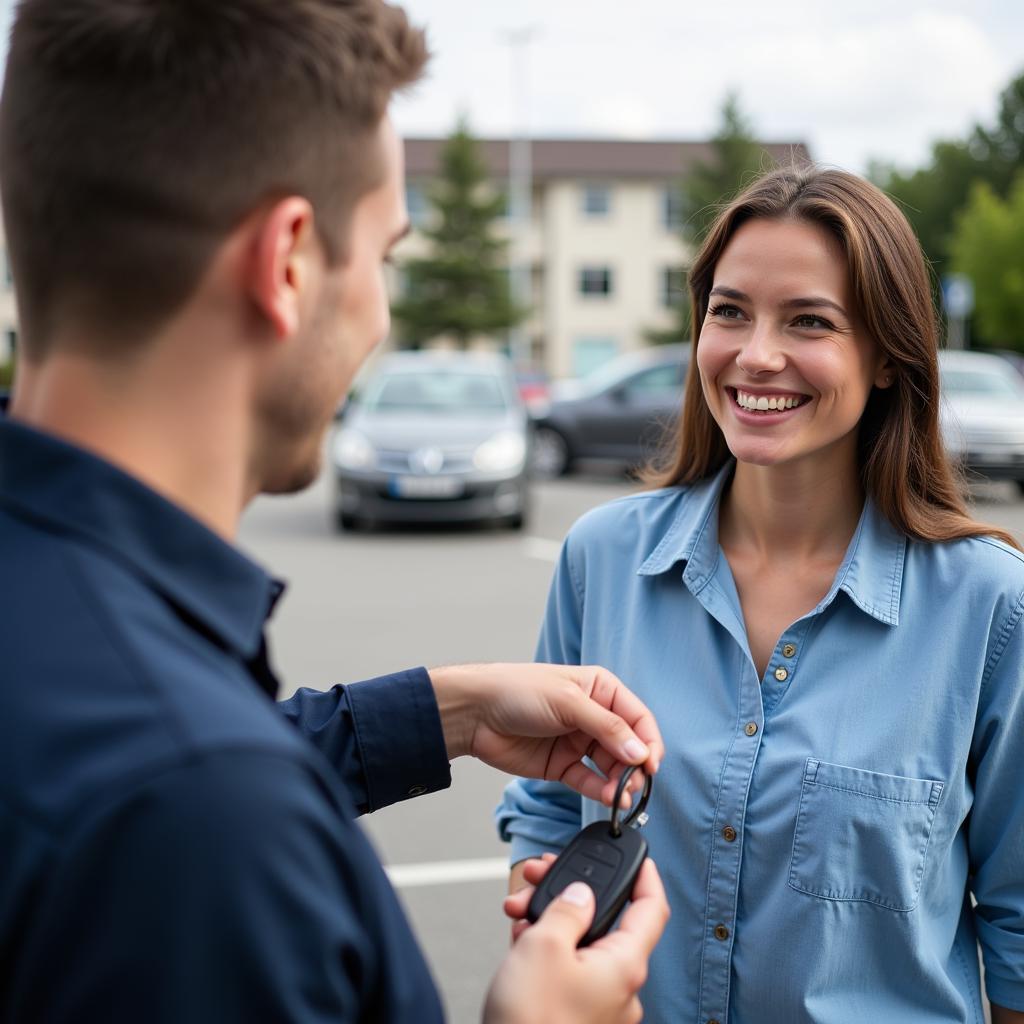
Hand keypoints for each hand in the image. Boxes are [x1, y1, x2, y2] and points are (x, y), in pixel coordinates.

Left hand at [429, 663, 662, 805]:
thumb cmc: (516, 691)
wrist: (474, 712)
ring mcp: (577, 741)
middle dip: (635, 767)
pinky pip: (589, 781)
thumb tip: (639, 752)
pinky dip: (601, 791)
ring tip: (621, 796)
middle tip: (635, 784)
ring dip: (620, 783)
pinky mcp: (562, 765)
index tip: (651, 764)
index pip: (637, 717)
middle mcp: (593, 715)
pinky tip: (608, 799)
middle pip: (627, 746)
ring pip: (611, 767)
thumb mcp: (567, 702)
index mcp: (600, 689)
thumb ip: (606, 728)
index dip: (648, 741)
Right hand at [484, 857, 669, 1023]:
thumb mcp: (544, 946)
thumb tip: (581, 894)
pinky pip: (571, 972)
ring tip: (518, 915)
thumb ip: (567, 909)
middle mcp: (621, 987)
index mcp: (625, 964)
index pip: (652, 909)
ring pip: (582, 946)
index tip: (640, 856)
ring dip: (551, 922)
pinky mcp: (578, 1018)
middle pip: (606, 922)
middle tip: (540, 877)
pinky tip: (521, 943)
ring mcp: (601, 1007)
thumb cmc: (531, 1020)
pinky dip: (549, 952)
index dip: (647, 877)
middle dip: (570, 895)